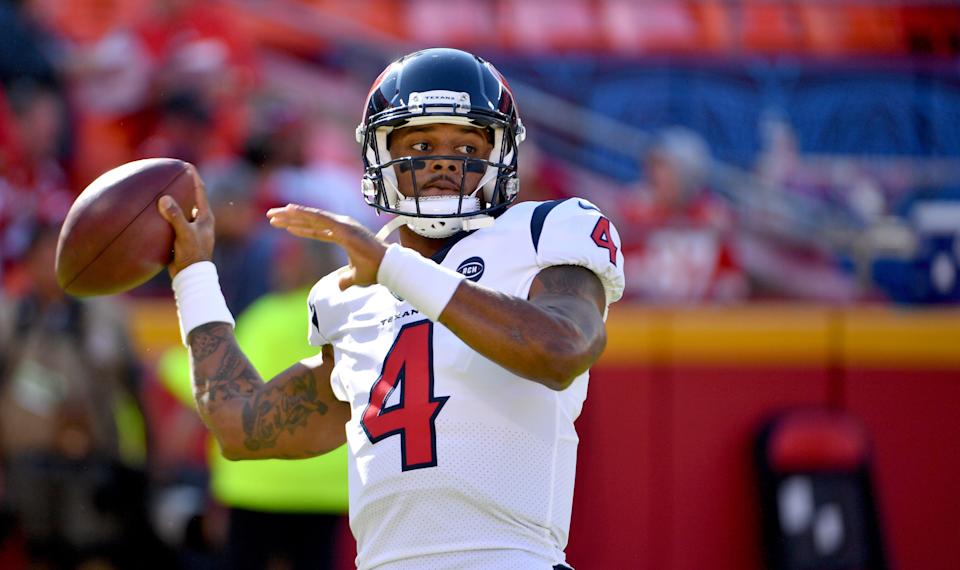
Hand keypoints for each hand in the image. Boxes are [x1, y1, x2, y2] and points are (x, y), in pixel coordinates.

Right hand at [157, 181, 214, 278]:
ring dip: (173, 202)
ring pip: (182, 211)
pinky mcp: (183, 238)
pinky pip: (173, 222)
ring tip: (160, 192)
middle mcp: (200, 221)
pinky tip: (153, 214)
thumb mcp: (184, 233)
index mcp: (205, 217)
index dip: (194, 177)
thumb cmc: (192, 255)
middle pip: (191, 198)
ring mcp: (192, 230)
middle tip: (171, 175)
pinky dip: (166, 216)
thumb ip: (175, 216)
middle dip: (182, 187)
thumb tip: (164, 199)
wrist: (191, 276)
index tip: (187, 165)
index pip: (200, 191)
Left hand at [267, 204, 386, 289]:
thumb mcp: (355, 277)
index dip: (299, 228)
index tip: (284, 226)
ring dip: (291, 214)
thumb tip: (338, 286)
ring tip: (273, 214)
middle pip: (310, 220)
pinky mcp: (343, 227)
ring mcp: (342, 225)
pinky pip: (320, 218)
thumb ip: (345, 280)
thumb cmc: (375, 270)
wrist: (388, 268)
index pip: (316, 230)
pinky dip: (305, 213)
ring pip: (311, 217)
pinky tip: (291, 210)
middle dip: (289, 218)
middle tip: (271, 216)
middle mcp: (341, 226)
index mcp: (343, 235)